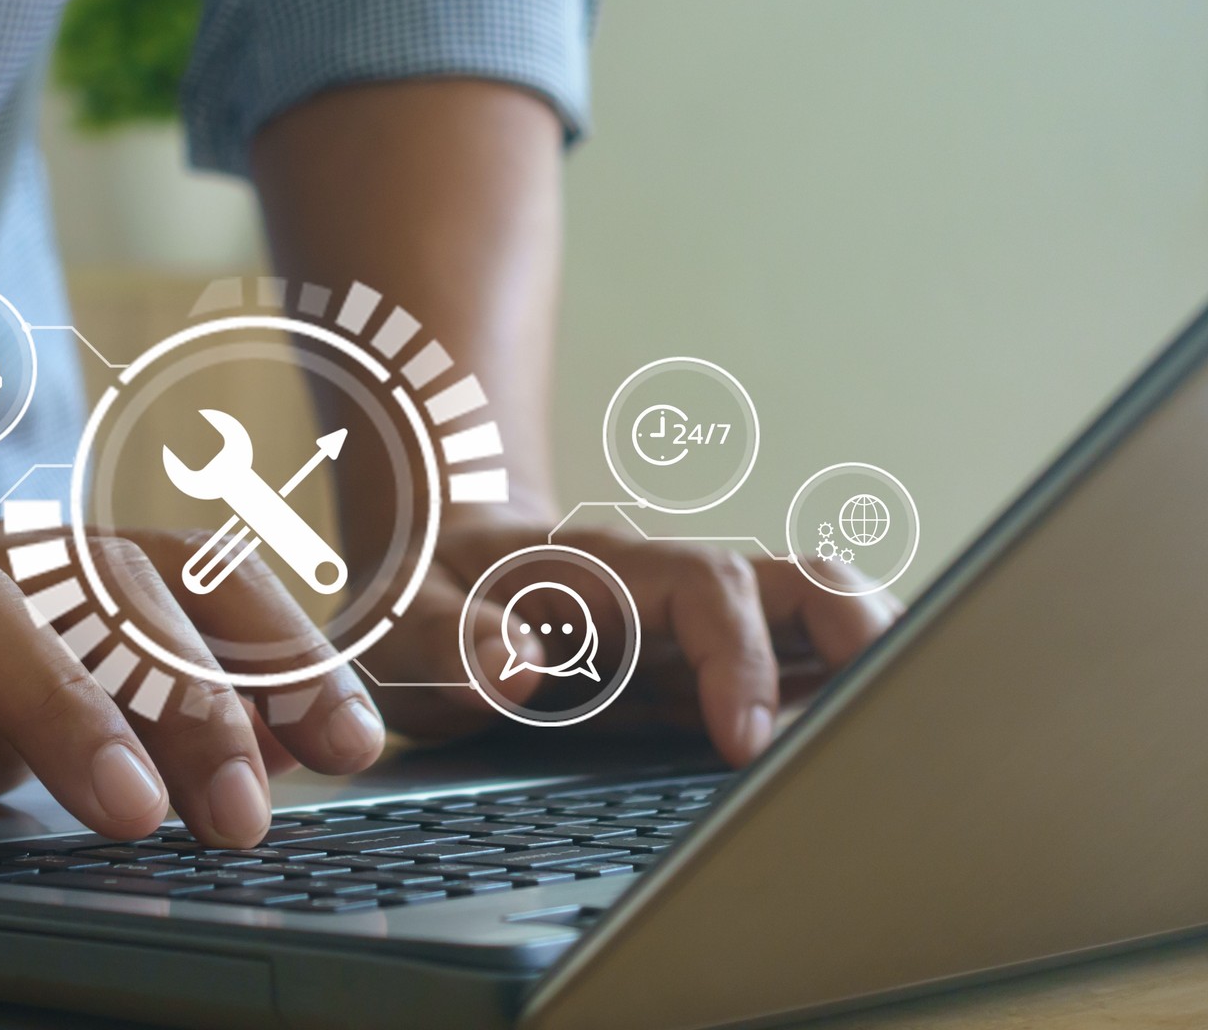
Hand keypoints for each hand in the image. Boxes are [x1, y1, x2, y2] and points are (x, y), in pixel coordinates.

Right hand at [0, 522, 384, 844]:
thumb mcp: (14, 719)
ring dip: (64, 704)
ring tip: (125, 811)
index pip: (188, 583)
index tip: (350, 743)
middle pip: (106, 592)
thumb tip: (267, 763)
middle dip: (191, 702)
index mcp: (48, 577)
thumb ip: (124, 724)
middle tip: (244, 818)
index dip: (276, 649)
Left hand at [354, 507, 903, 763]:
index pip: (706, 587)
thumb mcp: (402, 616)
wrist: (435, 563)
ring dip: (878, 662)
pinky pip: (805, 662)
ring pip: (822, 613)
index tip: (745, 743)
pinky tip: (870, 747)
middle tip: (886, 728)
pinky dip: (850, 693)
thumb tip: (516, 668)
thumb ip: (448, 637)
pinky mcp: (712, 663)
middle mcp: (670, 586)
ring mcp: (701, 622)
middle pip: (802, 581)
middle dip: (863, 640)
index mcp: (600, 569)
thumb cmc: (424, 595)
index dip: (741, 658)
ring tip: (908, 739)